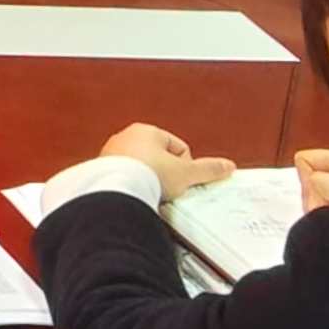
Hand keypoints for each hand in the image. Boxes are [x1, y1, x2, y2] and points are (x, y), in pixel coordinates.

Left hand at [97, 122, 233, 195]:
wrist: (117, 190)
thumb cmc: (149, 175)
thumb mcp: (186, 173)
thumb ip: (208, 169)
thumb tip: (228, 166)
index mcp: (147, 130)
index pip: (178, 147)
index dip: (185, 167)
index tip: (182, 181)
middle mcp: (126, 138)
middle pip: (158, 159)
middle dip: (166, 175)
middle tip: (167, 190)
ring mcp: (111, 154)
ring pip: (140, 169)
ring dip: (148, 182)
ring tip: (150, 195)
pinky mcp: (101, 171)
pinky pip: (124, 179)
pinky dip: (131, 188)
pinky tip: (135, 197)